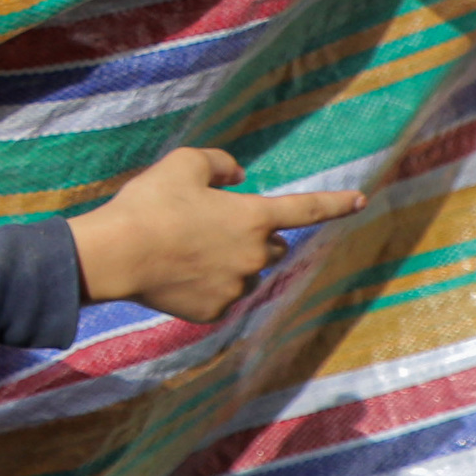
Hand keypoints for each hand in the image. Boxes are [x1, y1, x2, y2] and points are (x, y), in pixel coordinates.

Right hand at [69, 147, 365, 325]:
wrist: (116, 255)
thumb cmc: (150, 203)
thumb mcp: (183, 163)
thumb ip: (218, 163)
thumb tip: (237, 175)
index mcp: (252, 217)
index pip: (306, 208)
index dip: (336, 203)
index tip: (359, 201)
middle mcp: (253, 256)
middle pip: (273, 248)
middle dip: (256, 238)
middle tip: (216, 228)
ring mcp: (235, 287)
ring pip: (246, 275)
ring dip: (231, 264)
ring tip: (187, 252)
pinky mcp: (213, 312)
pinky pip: (221, 298)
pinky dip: (207, 287)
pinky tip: (176, 274)